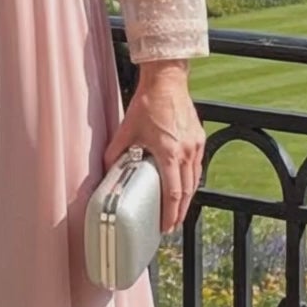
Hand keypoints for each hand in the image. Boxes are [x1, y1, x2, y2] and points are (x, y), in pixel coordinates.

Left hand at [104, 62, 205, 232]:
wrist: (166, 81)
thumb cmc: (148, 103)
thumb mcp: (126, 130)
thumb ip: (115, 152)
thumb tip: (107, 169)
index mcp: (170, 153)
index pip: (173, 193)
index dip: (170, 213)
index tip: (166, 225)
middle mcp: (186, 152)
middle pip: (187, 192)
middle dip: (180, 212)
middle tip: (171, 225)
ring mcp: (196, 145)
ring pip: (195, 180)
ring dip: (188, 198)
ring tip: (179, 210)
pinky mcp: (199, 138)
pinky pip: (198, 166)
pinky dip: (192, 180)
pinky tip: (186, 185)